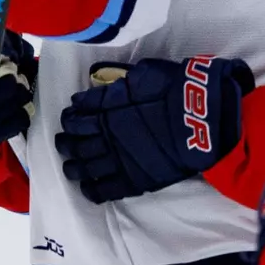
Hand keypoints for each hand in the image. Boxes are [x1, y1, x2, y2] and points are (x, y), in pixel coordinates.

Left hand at [55, 56, 254, 204]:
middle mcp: (106, 136)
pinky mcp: (132, 181)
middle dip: (65, 143)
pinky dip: (91, 190)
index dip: (68, 120)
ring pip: (83, 168)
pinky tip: (88, 187)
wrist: (201, 119)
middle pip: (74, 144)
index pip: (75, 118)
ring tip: (71, 168)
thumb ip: (117, 86)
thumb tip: (92, 94)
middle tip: (63, 143)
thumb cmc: (176, 90)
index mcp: (106, 110)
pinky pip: (103, 190)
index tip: (69, 119)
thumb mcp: (143, 74)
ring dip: (72, 167)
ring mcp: (118, 161)